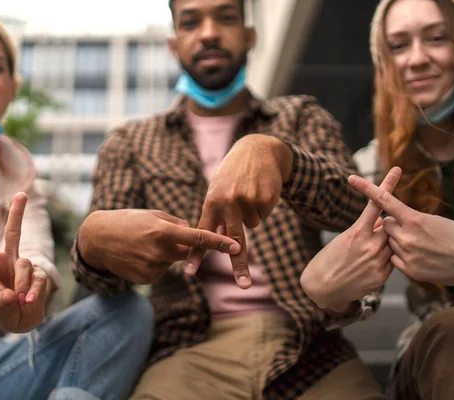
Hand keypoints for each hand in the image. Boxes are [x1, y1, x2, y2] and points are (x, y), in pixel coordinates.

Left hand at [0, 192, 48, 333]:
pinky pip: (38, 279)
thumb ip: (0, 304)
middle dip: (17, 213)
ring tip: (20, 301)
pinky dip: (34, 293)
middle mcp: (10, 261)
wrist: (24, 323)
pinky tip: (29, 302)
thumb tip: (9, 293)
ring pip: (25, 265)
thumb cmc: (5, 313)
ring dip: (21, 285)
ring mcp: (26, 267)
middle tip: (22, 194)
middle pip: (14, 233)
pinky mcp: (40, 275)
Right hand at [77, 209, 240, 284]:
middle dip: (186, 247)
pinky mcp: (147, 279)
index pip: (198, 239)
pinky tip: (138, 256)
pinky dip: (155, 263)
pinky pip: (161, 271)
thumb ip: (177, 224)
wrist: (98, 240)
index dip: (219, 243)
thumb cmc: (127, 221)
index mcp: (163, 232)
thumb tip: (195, 232)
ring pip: (173, 262)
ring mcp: (153, 268)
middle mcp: (160, 252)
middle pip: (188, 253)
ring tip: (142, 245)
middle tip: (165, 236)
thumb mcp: (153, 215)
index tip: (236, 246)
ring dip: (165, 254)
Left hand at [185, 134, 292, 288]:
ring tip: (248, 193)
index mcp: (212, 202)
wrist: (257, 150)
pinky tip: (258, 190)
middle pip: (234, 241)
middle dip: (239, 265)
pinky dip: (262, 207)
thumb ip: (215, 215)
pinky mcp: (265, 198)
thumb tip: (216, 243)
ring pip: (252, 226)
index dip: (196, 255)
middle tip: (243, 285)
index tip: (189, 274)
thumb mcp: (218, 190)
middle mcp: (228, 203)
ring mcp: (247, 201)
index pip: (202, 234)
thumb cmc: (232, 174)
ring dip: (251, 215)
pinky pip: (263, 216)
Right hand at [301, 167, 401, 311]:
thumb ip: (366, 229)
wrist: (323, 288)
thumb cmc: (329, 260)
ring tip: (365, 255)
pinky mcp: (382, 276)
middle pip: (389, 226)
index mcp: (358, 232)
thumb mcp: (343, 239)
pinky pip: (392, 261)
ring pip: (392, 244)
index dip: (387, 186)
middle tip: (370, 237)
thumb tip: (382, 219)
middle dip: (383, 228)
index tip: (397, 170)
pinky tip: (368, 266)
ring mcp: (378, 261)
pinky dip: (384, 260)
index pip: (377, 204)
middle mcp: (370, 244)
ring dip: (384, 245)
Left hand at [349, 171, 453, 286]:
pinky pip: (395, 260)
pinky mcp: (410, 271)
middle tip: (415, 231)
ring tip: (423, 246)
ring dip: (400, 242)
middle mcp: (407, 237)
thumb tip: (394, 221)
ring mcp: (407, 255)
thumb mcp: (434, 221)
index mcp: (414, 219)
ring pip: (390, 243)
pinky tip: (421, 258)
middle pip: (386, 225)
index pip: (385, 201)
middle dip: (395, 226)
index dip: (367, 189)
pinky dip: (403, 257)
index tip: (351, 178)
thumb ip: (411, 220)